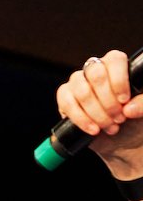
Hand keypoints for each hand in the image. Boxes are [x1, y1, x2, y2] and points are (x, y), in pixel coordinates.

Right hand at [56, 49, 142, 175]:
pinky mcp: (65, 96)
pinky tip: (94, 129)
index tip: (124, 100)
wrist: (122, 140)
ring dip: (96, 113)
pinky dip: (81, 119)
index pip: (115, 60)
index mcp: (118, 67)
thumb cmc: (136, 119)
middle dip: (108, 101)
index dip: (119, 81)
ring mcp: (79, 82)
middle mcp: (97, 70)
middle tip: (119, 118)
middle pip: (95, 73)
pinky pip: (66, 102)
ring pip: (81, 90)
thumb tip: (128, 108)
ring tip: (109, 126)